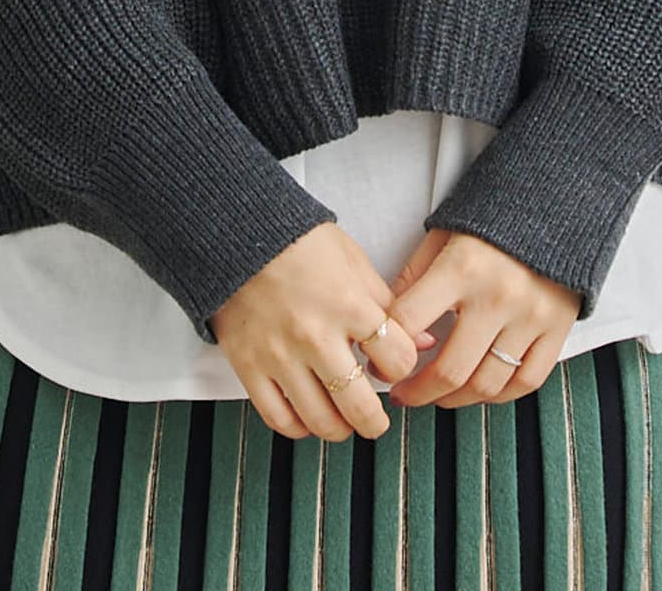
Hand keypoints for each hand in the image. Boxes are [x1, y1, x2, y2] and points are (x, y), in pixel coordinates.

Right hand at [210, 222, 441, 440]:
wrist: (238, 233)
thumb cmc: (297, 242)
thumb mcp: (353, 260)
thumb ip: (388, 304)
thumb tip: (424, 341)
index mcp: (348, 304)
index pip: (398, 359)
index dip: (404, 366)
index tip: (394, 366)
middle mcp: (315, 335)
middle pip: (360, 406)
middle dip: (376, 422)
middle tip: (376, 421)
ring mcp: (280, 355)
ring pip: (321, 421)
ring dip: (340, 428)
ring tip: (343, 419)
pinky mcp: (249, 366)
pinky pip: (279, 418)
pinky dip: (298, 427)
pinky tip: (307, 416)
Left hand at [382, 228, 582, 407]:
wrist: (554, 199)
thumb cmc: (491, 215)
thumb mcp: (443, 232)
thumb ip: (415, 277)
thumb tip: (386, 324)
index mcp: (461, 267)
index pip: (411, 324)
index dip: (386, 351)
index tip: (379, 361)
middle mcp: (497, 296)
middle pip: (450, 370)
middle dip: (418, 392)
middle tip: (404, 395)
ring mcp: (531, 316)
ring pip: (487, 384)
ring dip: (455, 400)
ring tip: (438, 394)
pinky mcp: (558, 328)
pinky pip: (527, 381)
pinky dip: (500, 396)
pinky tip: (479, 389)